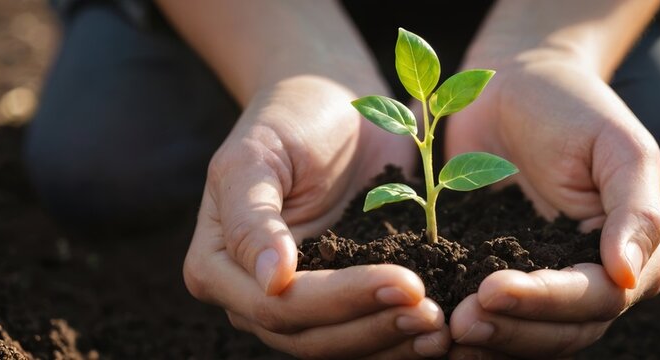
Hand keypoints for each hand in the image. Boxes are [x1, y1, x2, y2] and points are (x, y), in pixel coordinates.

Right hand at [183, 76, 448, 358]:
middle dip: (373, 326)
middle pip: (310, 336)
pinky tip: (439, 332)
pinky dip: (399, 337)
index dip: (341, 301)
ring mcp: (298, 303)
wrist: (329, 105)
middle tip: (432, 312)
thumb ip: (251, 217)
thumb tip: (270, 280)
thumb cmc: (287, 120)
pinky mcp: (340, 298)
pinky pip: (365, 331)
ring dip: (392, 341)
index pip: (278, 305)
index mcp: (218, 265)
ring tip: (441, 330)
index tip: (405, 281)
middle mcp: (251, 296)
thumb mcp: (256, 155)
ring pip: (340, 345)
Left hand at [444, 55, 659, 356]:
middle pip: (562, 332)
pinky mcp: (496, 276)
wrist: (514, 86)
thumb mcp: (618, 146)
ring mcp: (542, 283)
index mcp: (628, 254)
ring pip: (527, 337)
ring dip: (490, 341)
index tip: (492, 290)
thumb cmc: (573, 107)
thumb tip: (627, 275)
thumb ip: (635, 210)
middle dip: (513, 331)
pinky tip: (435, 327)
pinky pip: (491, 318)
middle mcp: (588, 279)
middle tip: (461, 321)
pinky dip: (469, 330)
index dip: (548, 302)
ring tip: (446, 329)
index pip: (597, 298)